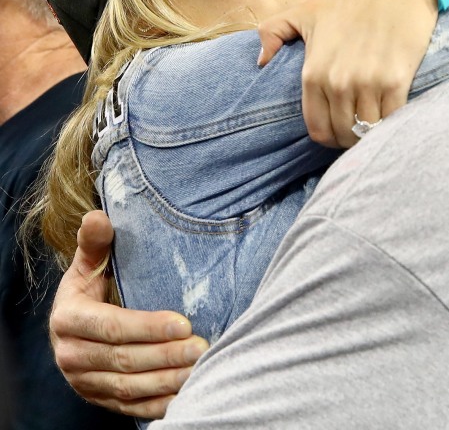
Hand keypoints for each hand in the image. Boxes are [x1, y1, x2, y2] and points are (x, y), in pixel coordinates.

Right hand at [49, 210, 208, 418]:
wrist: (74, 323)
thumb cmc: (91, 285)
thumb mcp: (89, 263)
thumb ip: (95, 242)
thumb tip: (97, 216)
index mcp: (69, 319)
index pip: (113, 327)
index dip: (149, 327)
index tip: (185, 322)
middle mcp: (72, 356)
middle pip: (125, 360)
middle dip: (167, 355)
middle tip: (203, 346)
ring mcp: (84, 382)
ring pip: (129, 388)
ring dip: (167, 381)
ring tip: (201, 367)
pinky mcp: (99, 398)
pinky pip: (130, 407)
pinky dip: (158, 404)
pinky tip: (186, 393)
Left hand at [258, 0, 436, 147]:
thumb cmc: (351, 1)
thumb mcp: (305, 12)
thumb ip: (273, 32)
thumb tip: (261, 62)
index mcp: (313, 72)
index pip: (317, 129)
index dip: (328, 137)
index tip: (339, 131)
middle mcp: (338, 82)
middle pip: (343, 134)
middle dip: (350, 137)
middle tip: (359, 129)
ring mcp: (368, 83)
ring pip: (367, 130)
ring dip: (371, 132)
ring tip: (376, 124)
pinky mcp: (396, 80)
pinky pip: (391, 119)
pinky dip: (392, 122)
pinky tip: (393, 115)